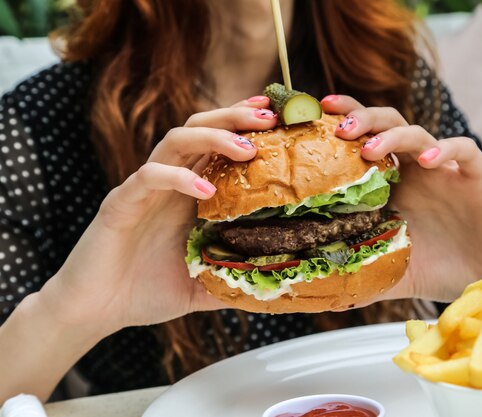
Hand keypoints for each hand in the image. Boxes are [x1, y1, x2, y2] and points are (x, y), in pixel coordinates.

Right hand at [39, 97, 277, 333]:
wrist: (96, 311)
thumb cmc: (148, 291)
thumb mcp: (204, 285)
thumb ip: (236, 277)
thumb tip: (276, 285)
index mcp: (188, 194)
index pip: (218, 146)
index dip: (245, 127)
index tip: (278, 117)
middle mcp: (169, 184)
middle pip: (200, 129)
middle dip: (235, 118)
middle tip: (269, 117)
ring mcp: (143, 190)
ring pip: (175, 141)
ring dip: (213, 138)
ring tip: (245, 149)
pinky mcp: (120, 204)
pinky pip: (148, 178)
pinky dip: (177, 178)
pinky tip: (205, 192)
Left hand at [322, 96, 481, 300]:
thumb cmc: (440, 271)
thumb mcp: (393, 273)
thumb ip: (362, 275)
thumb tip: (322, 292)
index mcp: (392, 184)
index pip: (365, 140)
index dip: (344, 122)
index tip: (317, 114)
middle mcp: (415, 171)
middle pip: (387, 124)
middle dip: (363, 118)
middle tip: (340, 129)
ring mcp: (445, 171)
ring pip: (418, 133)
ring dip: (394, 135)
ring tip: (372, 149)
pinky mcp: (477, 178)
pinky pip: (464, 151)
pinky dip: (446, 149)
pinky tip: (429, 162)